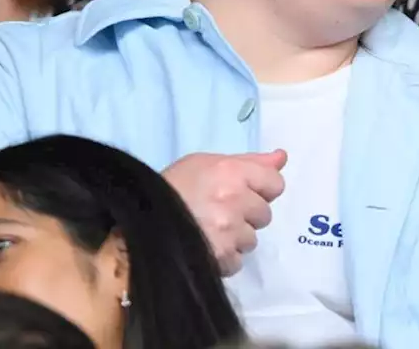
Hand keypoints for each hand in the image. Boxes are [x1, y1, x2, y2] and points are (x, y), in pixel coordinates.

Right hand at [163, 149, 287, 275]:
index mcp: (231, 172)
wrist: (136, 224)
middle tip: (219, 213)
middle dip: (247, 216)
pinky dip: (223, 259)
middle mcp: (234, 200)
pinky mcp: (220, 257)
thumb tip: (282, 157)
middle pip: (264, 214)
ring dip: (235, 239)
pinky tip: (204, 248)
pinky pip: (237, 261)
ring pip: (251, 239)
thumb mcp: (205, 163)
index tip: (245, 193)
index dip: (261, 190)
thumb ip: (248, 162)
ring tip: (208, 232)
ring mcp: (228, 231)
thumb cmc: (170, 188)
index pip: (275, 183)